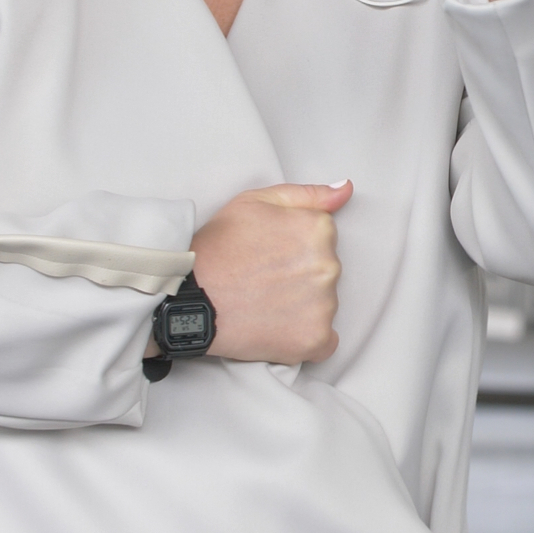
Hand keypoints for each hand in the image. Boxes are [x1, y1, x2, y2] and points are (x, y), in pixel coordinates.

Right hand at [187, 181, 351, 364]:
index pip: (324, 239)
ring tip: (263, 303)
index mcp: (319, 229)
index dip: (294, 246)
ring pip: (325, 305)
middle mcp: (329, 266)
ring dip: (302, 306)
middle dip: (301, 275)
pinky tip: (277, 328)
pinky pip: (325, 341)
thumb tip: (345, 191)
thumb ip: (307, 194)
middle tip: (263, 279)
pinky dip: (306, 338)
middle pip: (326, 271)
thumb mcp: (256, 202)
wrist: (187, 296)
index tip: (270, 254)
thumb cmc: (217, 248)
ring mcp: (324, 306)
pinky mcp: (314, 339)